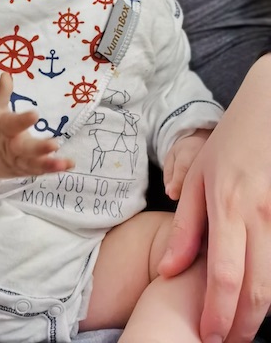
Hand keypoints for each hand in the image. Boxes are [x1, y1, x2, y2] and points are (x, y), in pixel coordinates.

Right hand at [0, 72, 73, 180]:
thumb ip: (2, 93)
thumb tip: (6, 73)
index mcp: (2, 129)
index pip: (12, 125)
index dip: (23, 121)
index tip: (35, 114)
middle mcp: (9, 147)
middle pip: (24, 149)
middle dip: (39, 149)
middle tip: (54, 145)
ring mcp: (15, 161)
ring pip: (32, 164)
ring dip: (48, 164)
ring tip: (65, 162)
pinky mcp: (21, 170)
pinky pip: (36, 171)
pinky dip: (51, 169)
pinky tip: (68, 164)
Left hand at [158, 54, 270, 342]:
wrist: (270, 110)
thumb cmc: (229, 143)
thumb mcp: (197, 177)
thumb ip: (185, 227)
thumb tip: (168, 271)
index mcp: (228, 206)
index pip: (222, 274)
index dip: (216, 313)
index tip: (208, 336)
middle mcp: (258, 216)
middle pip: (256, 289)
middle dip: (242, 325)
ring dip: (259, 313)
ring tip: (239, 328)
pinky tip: (258, 296)